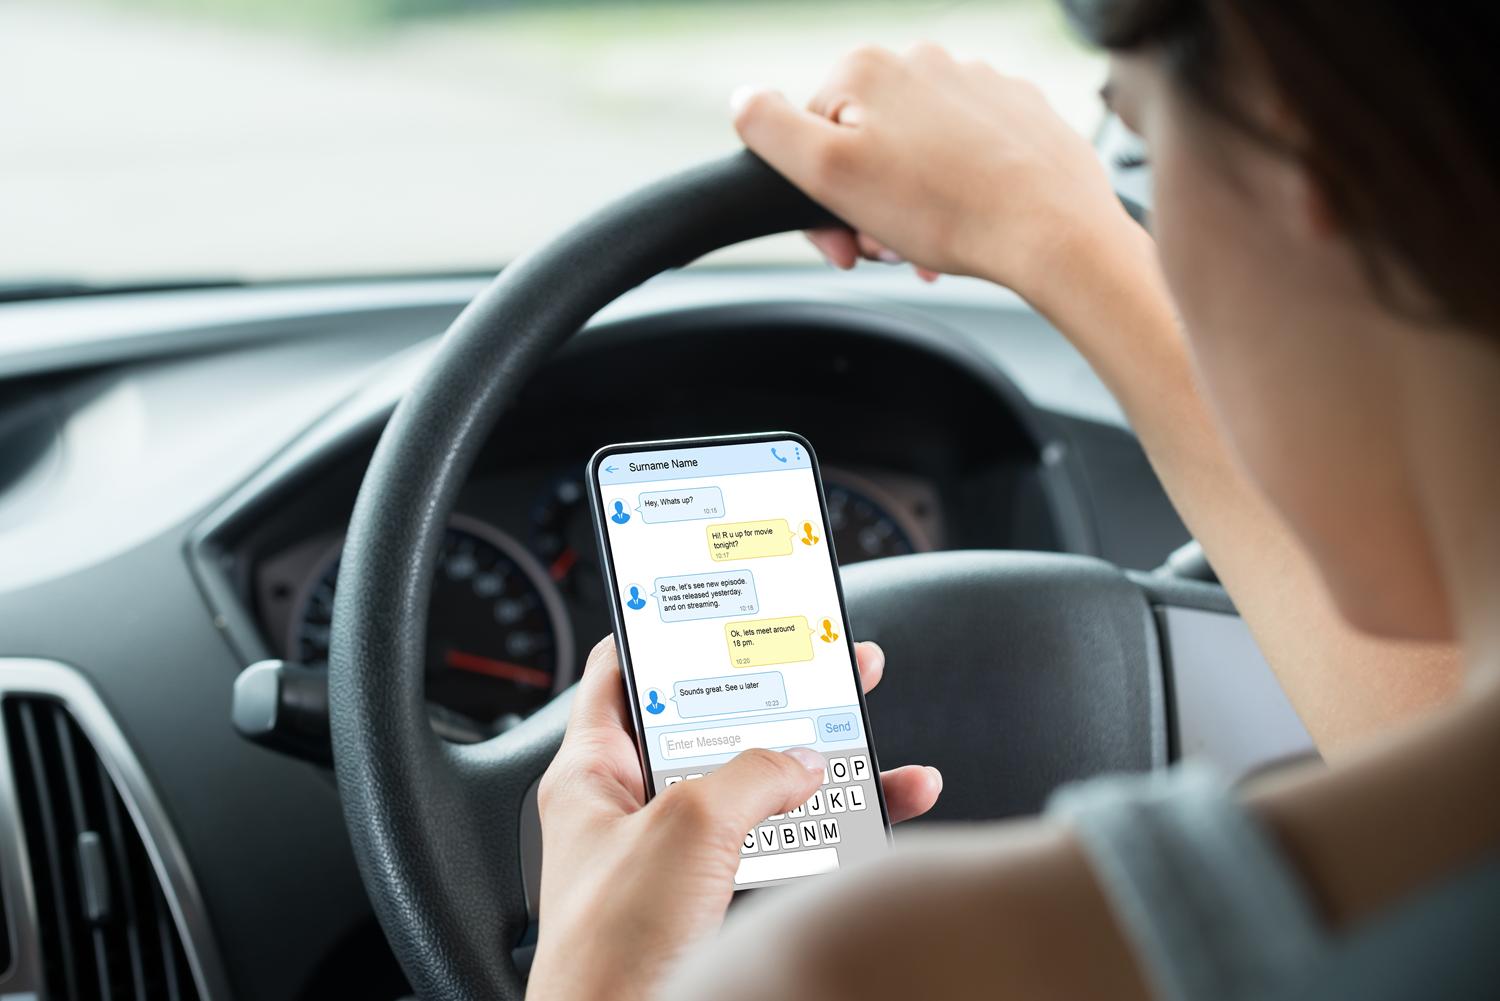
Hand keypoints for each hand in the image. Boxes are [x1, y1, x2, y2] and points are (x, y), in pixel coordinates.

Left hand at [526, 635, 941, 1000]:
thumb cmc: (611, 947)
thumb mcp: (688, 827)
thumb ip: (751, 773)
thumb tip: (799, 758)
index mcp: (594, 773)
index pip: (620, 673)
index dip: (666, 631)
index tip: (714, 604)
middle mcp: (634, 807)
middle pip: (709, 725)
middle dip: (771, 690)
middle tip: (819, 655)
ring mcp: (677, 854)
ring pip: (756, 785)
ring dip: (817, 757)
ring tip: (864, 718)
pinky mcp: (716, 898)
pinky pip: (784, 844)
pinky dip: (836, 825)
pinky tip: (887, 802)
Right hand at [730, 43, 1135, 306]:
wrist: (1053, 230)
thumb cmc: (945, 209)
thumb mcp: (829, 174)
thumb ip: (770, 129)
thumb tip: (742, 98)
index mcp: (866, 70)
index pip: (808, 136)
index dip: (816, 199)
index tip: (844, 245)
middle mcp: (921, 62)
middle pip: (863, 144)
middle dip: (865, 206)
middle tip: (886, 250)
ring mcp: (975, 83)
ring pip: (914, 153)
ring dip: (908, 208)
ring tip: (926, 246)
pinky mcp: (1017, 112)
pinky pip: (965, 154)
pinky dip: (955, 192)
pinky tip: (964, 225)